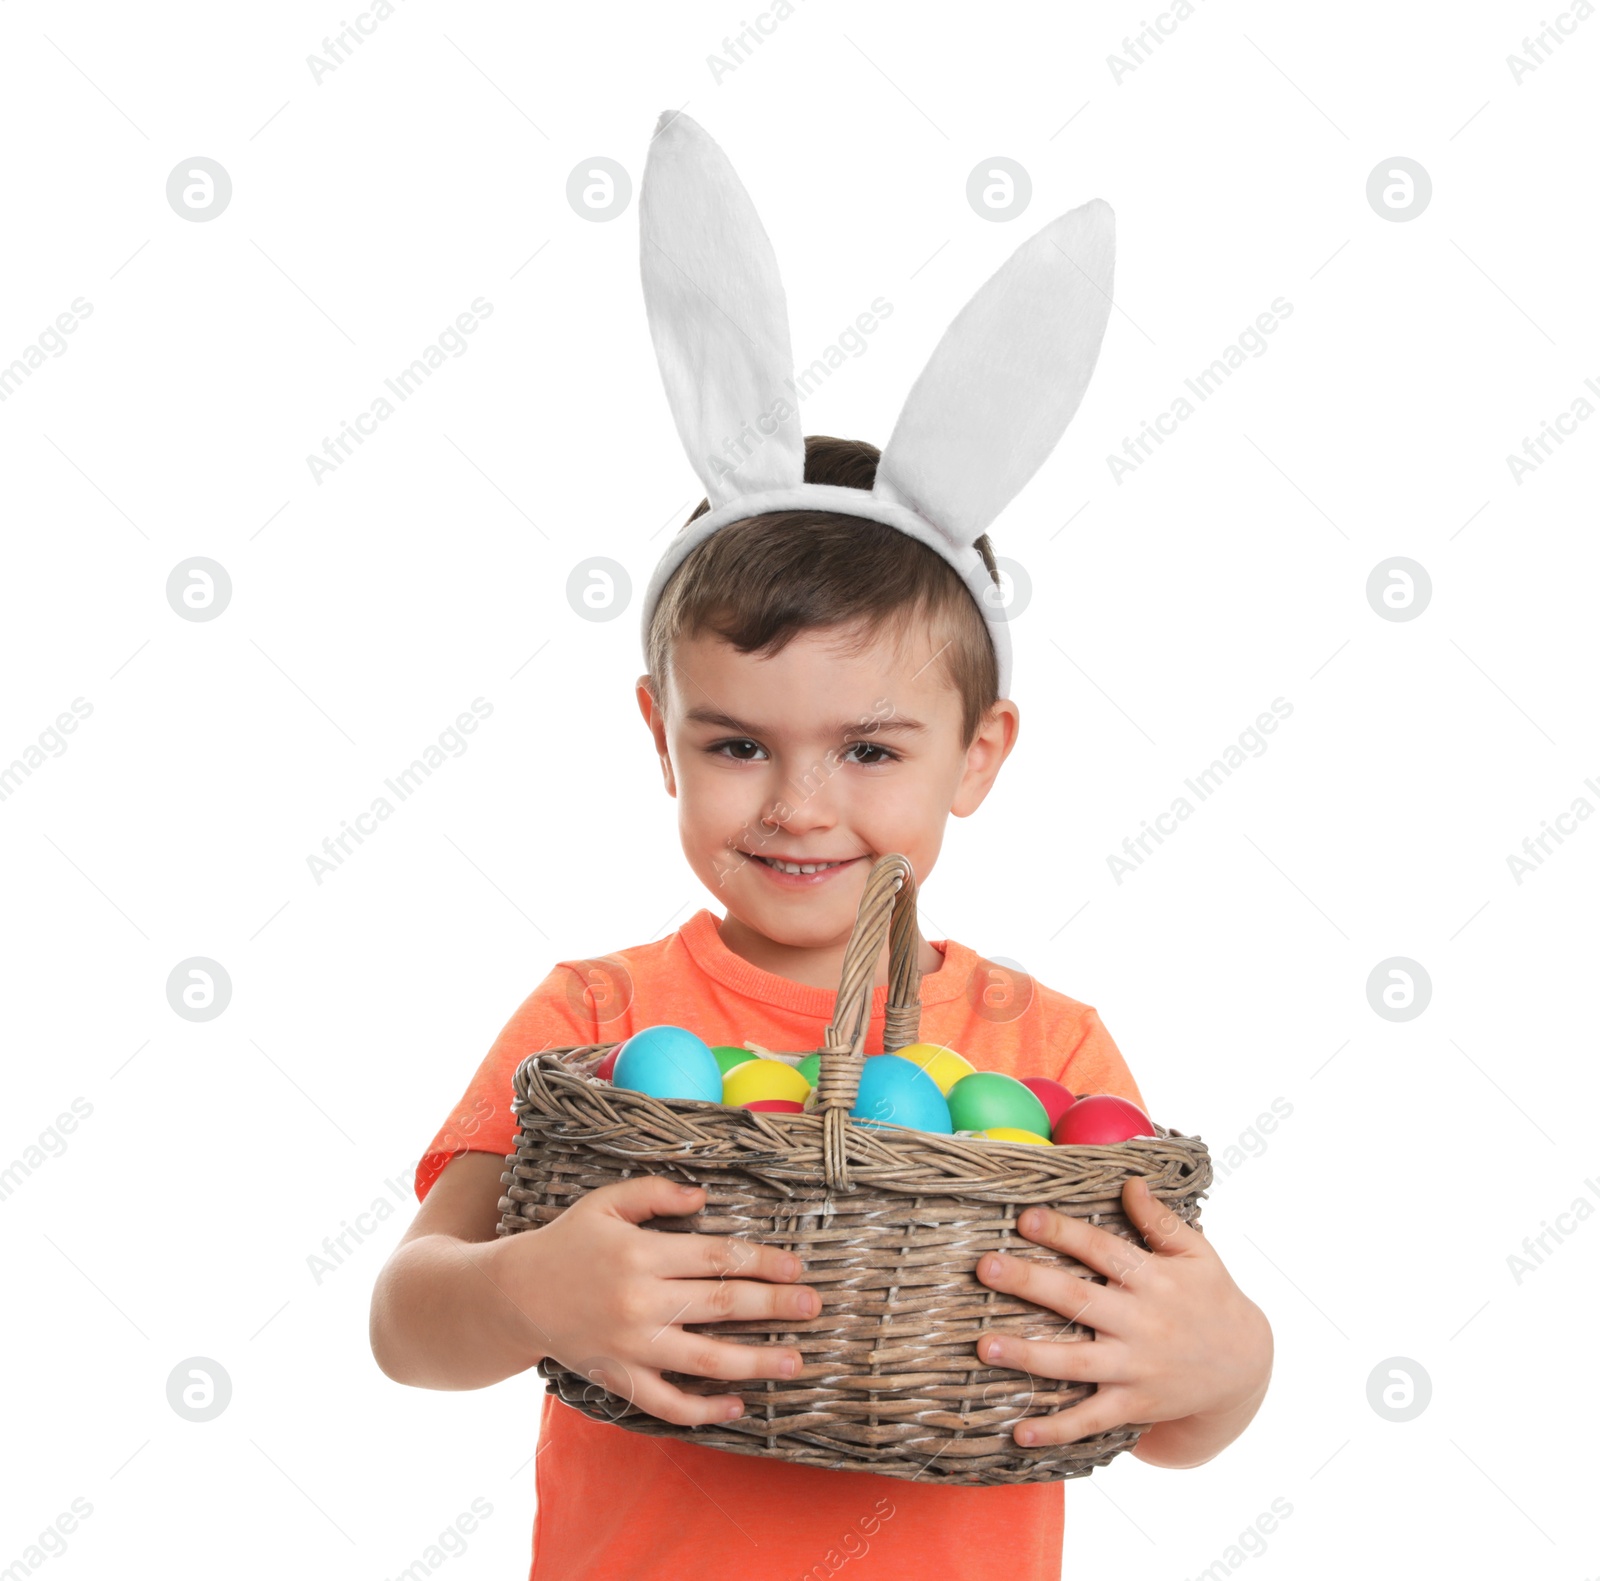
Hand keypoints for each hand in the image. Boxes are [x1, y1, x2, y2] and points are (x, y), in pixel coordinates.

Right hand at [485, 1174, 819, 1426]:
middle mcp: (640, 1302)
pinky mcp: (619, 1378)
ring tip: (794, 1361)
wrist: (512, 1295)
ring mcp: (631, 1346)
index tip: (795, 1267)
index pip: (716, 1257)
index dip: (761, 1261)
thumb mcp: (606, 1202)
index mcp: (642, 1254)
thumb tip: (703, 1197)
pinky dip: (703, 1410)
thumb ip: (655, 1193)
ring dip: (755, 1361)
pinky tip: (736, 1405)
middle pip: (721, 1304)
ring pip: (705, 1359)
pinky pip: (667, 1404)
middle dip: (773, 1306)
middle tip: (812, 1307)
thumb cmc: (566, 1242)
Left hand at [973, 1176, 1271, 1460]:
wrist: (1245, 1367)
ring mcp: (1135, 1368)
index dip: (1063, 1232)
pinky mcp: (1134, 1405)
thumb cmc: (1212, 1297)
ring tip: (984, 1346)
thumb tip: (1129, 1181)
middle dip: (1029, 1283)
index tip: (1024, 1218)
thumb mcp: (1197, 1252)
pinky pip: (1090, 1420)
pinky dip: (1056, 1429)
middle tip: (986, 1267)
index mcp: (1153, 1280)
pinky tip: (1018, 1432)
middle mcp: (1140, 1323)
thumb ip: (1160, 1219)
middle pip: (1077, 1300)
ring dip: (1027, 1355)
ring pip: (1074, 1363)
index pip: (1102, 1250)